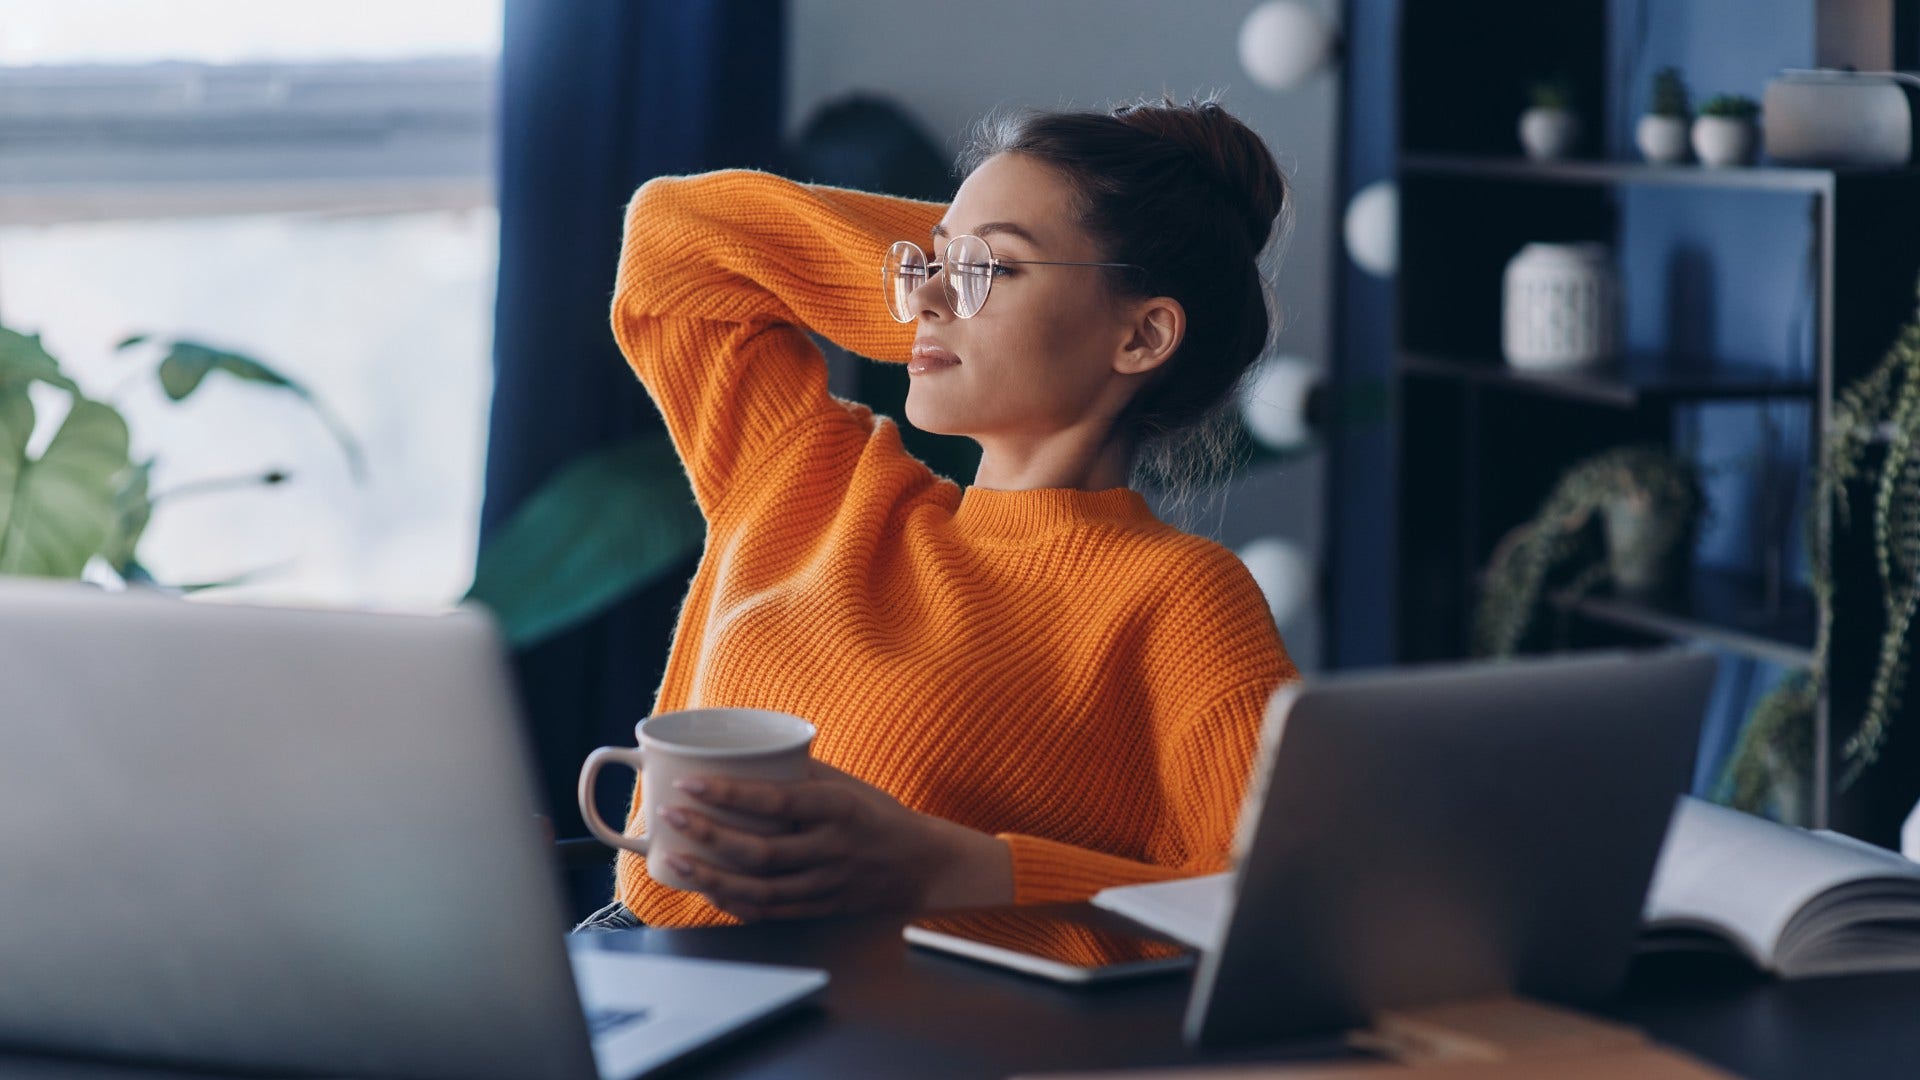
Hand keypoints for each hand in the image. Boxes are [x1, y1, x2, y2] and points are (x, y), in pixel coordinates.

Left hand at [660, 760, 1012, 921]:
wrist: (922, 865)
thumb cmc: (878, 815)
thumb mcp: (846, 784)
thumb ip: (799, 774)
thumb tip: (743, 755)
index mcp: (839, 808)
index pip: (776, 800)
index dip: (729, 793)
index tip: (691, 782)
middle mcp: (833, 849)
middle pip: (760, 850)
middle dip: (708, 834)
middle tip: (672, 816)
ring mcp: (826, 884)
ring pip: (760, 888)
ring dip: (711, 875)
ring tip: (676, 859)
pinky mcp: (821, 909)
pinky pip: (770, 912)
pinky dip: (734, 904)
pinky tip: (707, 890)